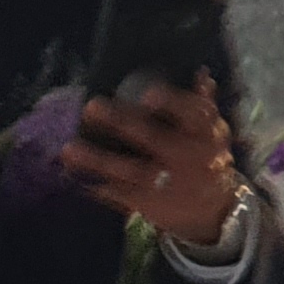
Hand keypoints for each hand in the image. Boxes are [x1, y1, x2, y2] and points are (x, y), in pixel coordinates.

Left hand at [63, 75, 246, 247]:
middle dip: (122, 124)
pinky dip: (97, 186)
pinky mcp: (149, 203)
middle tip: (91, 106)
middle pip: (153, 139)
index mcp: (205, 134)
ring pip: (129, 170)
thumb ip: (202, 104)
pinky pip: (120, 195)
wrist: (216, 210)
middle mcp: (186, 158)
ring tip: (68, 149)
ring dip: (97, 160)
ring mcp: (165, 183)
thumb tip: (201, 73)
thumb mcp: (213, 131)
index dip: (172, 104)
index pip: (192, 115)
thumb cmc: (207, 158)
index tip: (148, 94)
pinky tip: (73, 175)